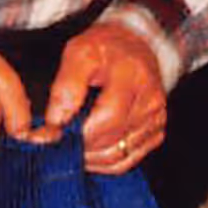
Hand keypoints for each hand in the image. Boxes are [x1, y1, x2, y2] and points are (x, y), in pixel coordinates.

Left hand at [44, 23, 169, 174]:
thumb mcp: (79, 52)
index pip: (108, 118)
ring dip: (90, 158)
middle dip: (79, 147)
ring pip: (118, 157)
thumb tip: (54, 124)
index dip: (77, 132)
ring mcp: (156, 118)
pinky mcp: (156, 132)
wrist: (136, 45)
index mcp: (132, 76)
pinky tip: (90, 150)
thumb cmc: (105, 48)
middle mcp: (150, 100)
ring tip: (72, 145)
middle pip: (112, 142)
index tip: (52, 132)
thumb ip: (65, 86)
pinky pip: (127, 161)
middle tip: (58, 139)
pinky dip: (104, 162)